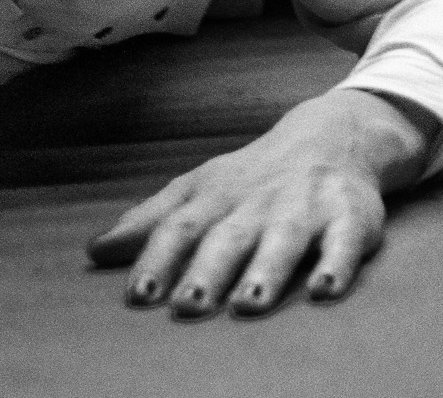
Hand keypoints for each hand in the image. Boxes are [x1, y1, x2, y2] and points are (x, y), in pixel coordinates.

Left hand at [86, 91, 431, 317]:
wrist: (328, 135)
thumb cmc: (250, 177)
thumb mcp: (197, 189)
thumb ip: (149, 222)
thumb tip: (94, 252)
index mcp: (215, 197)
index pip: (179, 227)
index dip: (158, 259)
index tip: (138, 295)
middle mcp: (256, 202)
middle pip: (228, 237)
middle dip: (207, 271)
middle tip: (186, 306)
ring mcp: (303, 208)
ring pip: (283, 240)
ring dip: (266, 271)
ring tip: (248, 305)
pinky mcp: (348, 217)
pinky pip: (344, 242)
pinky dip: (336, 264)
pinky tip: (324, 289)